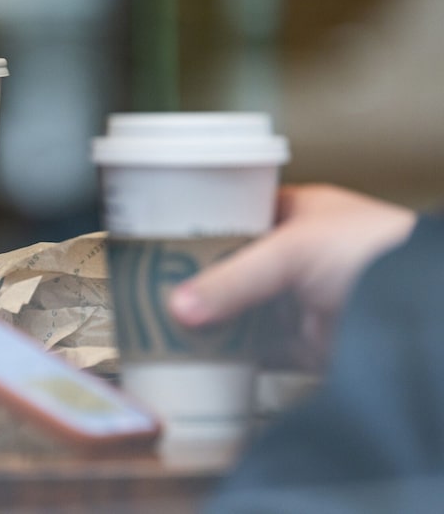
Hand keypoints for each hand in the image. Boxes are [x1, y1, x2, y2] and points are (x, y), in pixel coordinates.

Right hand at [169, 184, 415, 351]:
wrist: (426, 317)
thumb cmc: (377, 256)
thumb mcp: (292, 251)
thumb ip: (231, 278)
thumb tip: (176, 306)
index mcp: (300, 213)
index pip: (237, 213)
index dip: (200, 224)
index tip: (160, 239)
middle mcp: (299, 256)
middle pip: (233, 267)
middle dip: (196, 279)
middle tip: (152, 286)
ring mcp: (302, 301)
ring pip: (241, 309)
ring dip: (209, 319)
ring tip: (163, 322)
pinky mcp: (307, 344)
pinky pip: (257, 350)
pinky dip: (230, 355)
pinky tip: (200, 356)